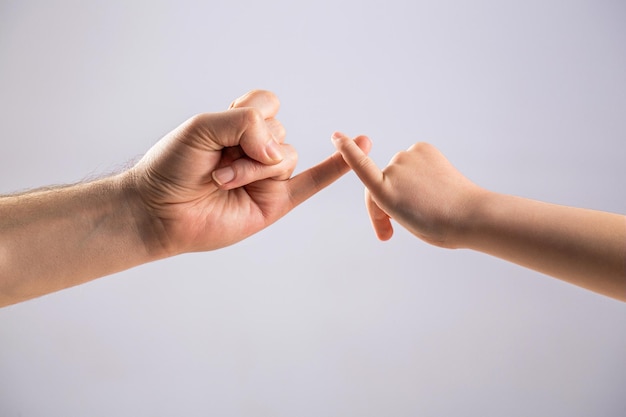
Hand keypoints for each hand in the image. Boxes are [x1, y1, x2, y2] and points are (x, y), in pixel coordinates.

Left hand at [128, 91, 370, 255]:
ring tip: (222, 181)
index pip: (268, 102)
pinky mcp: (275, 202)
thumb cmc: (172, 166)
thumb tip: (278, 149)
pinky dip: (335, 168)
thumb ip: (244, 121)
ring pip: (285, 157)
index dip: (252, 112)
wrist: (159, 210)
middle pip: (278, 131)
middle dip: (246, 147)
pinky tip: (361, 146)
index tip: (224, 131)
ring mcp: (268, 177)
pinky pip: (312, 182)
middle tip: (215, 165)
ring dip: (253, 168)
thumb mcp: (202, 127)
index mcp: (241, 126)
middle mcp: (257, 149)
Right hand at [331, 132, 482, 246]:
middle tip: (390, 233)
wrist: (470, 216)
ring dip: (404, 186)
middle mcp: (394, 170)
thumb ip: (389, 197)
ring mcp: (408, 156)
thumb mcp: (400, 219)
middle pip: (380, 183)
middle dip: (384, 205)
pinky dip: (417, 170)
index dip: (348, 151)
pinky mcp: (423, 148)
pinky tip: (432, 185)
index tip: (336, 136)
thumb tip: (396, 174)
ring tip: (423, 207)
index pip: (361, 166)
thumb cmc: (435, 226)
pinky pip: (412, 159)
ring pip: (398, 172)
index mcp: (385, 193)